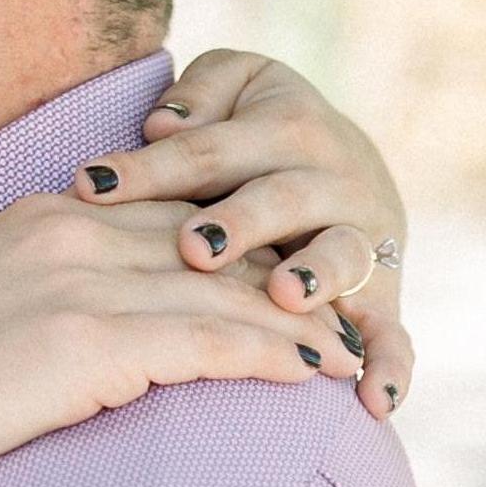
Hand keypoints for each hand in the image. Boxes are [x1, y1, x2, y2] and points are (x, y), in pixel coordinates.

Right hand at [0, 185, 339, 486]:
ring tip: (351, 346)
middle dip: (282, 274)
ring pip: (225, 292)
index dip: (230, 246)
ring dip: (299, 320)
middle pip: (209, 244)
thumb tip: (40, 306)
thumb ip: (12, 283)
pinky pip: (214, 343)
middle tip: (341, 304)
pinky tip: (318, 374)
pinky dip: (276, 357)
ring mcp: (81, 285)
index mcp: (34, 217)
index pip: (161, 216)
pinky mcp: (94, 345)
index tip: (276, 273)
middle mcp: (67, 233)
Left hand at [74, 49, 415, 419]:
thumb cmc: (258, 128)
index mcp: (287, 127)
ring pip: (341, 256)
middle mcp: (332, 181)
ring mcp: (361, 240)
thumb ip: (203, 94)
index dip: (151, 168)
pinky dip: (390, 366)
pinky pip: (394, 333)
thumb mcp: (237, 84)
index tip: (92, 187)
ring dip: (315, 276)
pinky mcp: (384, 294)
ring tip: (283, 295)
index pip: (207, 151)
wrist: (348, 163)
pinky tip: (374, 402)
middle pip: (278, 199)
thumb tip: (164, 122)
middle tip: (195, 247)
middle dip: (239, 221)